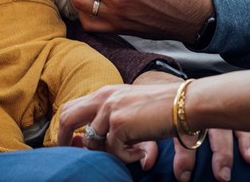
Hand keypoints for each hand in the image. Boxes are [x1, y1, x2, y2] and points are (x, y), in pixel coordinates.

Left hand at [58, 76, 249, 181]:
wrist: (184, 103)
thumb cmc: (163, 107)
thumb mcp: (132, 108)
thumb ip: (112, 119)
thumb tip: (93, 142)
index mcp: (106, 92)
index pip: (73, 107)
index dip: (66, 127)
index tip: (68, 143)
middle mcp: (103, 98)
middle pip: (68, 117)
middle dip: (64, 139)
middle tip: (69, 155)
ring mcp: (110, 110)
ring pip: (93, 141)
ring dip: (108, 154)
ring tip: (130, 152)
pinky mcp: (119, 124)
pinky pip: (113, 151)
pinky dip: (126, 157)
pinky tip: (142, 152)